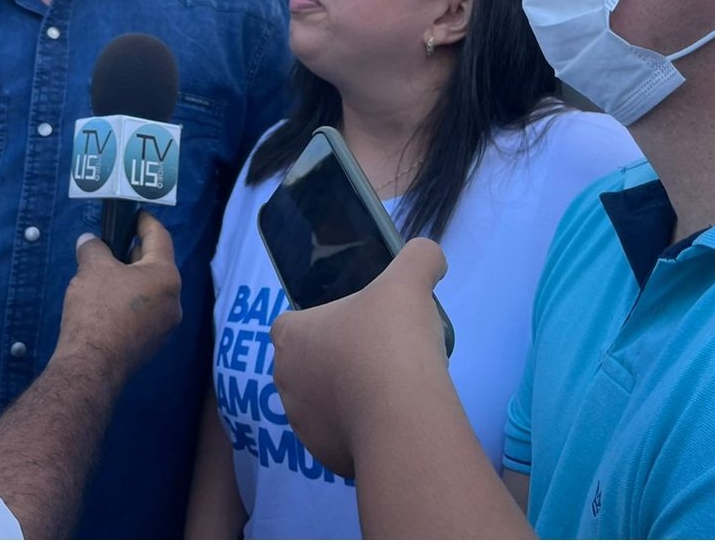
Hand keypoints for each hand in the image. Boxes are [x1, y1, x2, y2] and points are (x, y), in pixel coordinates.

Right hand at [54, 210, 182, 382]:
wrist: (91, 365)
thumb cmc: (97, 309)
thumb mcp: (92, 268)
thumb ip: (93, 248)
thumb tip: (89, 241)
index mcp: (166, 276)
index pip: (159, 237)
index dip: (145, 221)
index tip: (133, 214)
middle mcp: (173, 301)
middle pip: (155, 265)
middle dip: (133, 252)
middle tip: (112, 243)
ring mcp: (164, 326)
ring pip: (149, 290)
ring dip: (130, 278)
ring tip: (104, 272)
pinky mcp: (151, 344)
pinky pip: (144, 311)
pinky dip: (129, 300)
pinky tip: (106, 302)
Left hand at [270, 238, 448, 478]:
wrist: (403, 418)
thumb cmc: (392, 341)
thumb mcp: (409, 280)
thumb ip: (418, 258)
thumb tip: (430, 256)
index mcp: (290, 337)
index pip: (292, 324)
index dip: (321, 322)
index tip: (355, 324)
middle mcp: (284, 381)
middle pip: (308, 364)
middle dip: (336, 361)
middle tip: (378, 355)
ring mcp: (301, 424)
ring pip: (323, 403)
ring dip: (347, 397)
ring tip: (389, 390)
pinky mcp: (324, 457)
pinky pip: (341, 437)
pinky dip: (360, 431)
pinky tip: (390, 421)